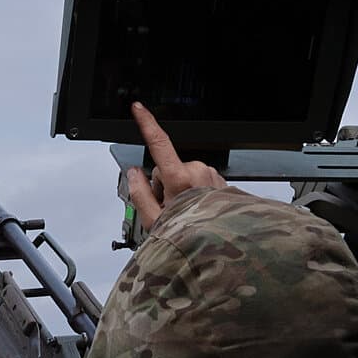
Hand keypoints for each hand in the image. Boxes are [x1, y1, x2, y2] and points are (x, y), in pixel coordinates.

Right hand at [123, 102, 226, 227]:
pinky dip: (196, 193)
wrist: (223, 249)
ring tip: (186, 214)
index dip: (147, 123)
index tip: (138, 109)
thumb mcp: (154, 221)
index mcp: (180, 179)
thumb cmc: (191, 238)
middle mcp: (198, 172)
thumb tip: (134, 174)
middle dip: (166, 186)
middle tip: (168, 209)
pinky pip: (201, 182)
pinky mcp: (221, 182)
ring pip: (186, 175)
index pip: (159, 143)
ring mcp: (212, 176)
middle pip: (169, 169)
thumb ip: (139, 193)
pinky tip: (197, 212)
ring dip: (182, 191)